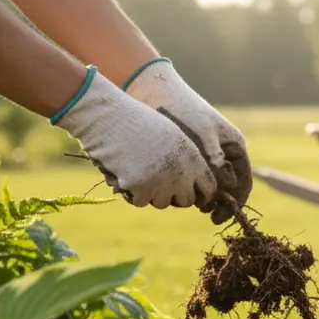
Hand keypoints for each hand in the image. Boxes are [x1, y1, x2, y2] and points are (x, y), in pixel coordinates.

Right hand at [55, 67, 216, 208]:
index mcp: (193, 157)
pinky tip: (127, 175)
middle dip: (175, 196)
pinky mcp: (140, 187)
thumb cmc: (138, 123)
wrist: (109, 116)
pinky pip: (140, 201)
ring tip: (140, 173)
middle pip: (186, 201)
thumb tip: (191, 185)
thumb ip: (185, 160)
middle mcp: (181, 171)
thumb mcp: (171, 136)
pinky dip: (133, 193)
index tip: (192, 196)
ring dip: (152, 194)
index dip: (201, 195)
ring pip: (162, 203)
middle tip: (160, 187)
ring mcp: (161, 181)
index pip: (208, 188)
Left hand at [125, 58, 251, 223]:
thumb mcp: (203, 134)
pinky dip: (188, 187)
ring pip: (209, 185)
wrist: (155, 91)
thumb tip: (226, 187)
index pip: (243, 183)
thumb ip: (215, 160)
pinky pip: (193, 178)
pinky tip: (176, 192)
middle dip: (218, 203)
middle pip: (228, 188)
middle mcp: (223, 154)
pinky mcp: (188, 156)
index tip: (220, 217)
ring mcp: (206, 156)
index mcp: (235, 147)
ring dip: (202, 196)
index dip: (235, 203)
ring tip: (188, 202)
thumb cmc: (184, 109)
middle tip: (205, 213)